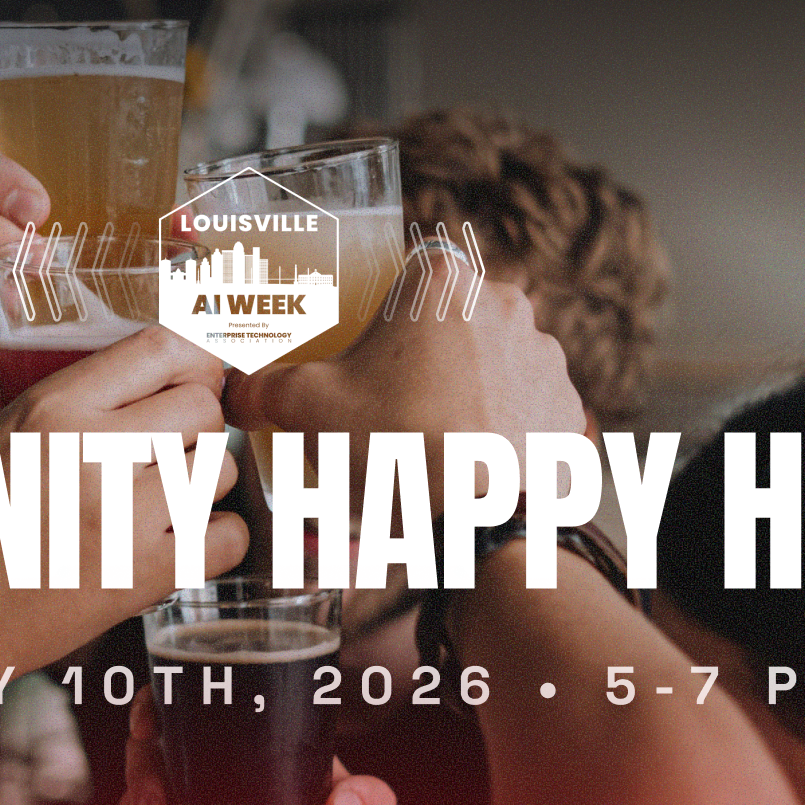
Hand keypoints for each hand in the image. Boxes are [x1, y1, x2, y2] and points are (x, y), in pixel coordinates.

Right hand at [0, 326, 248, 658]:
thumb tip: (10, 352)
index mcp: (53, 407)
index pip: (166, 350)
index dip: (194, 361)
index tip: (194, 378)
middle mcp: (95, 454)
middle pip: (205, 410)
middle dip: (196, 427)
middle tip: (171, 448)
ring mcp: (124, 518)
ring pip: (220, 471)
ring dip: (202, 483)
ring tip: (166, 498)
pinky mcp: (143, 578)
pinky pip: (227, 537)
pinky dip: (215, 539)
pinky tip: (179, 540)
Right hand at [225, 250, 584, 512]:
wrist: (480, 526)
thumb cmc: (395, 448)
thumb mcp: (306, 409)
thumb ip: (263, 388)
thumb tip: (234, 394)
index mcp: (443, 281)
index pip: (405, 278)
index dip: (380, 320)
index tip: (364, 361)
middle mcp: (507, 305)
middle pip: (449, 324)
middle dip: (420, 362)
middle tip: (385, 410)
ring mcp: (546, 360)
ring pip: (490, 368)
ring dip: (463, 396)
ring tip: (426, 448)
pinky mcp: (570, 412)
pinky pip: (525, 413)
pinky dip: (500, 435)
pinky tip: (469, 469)